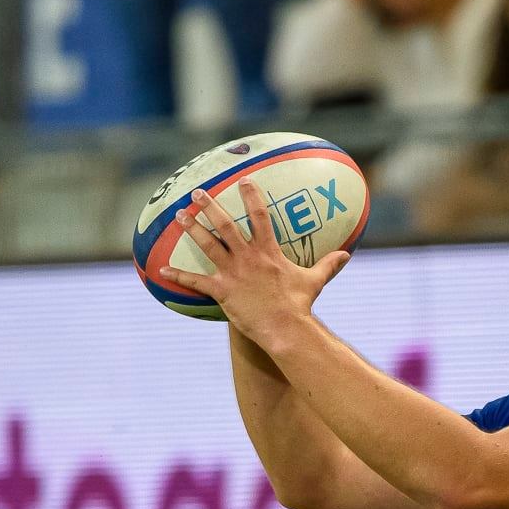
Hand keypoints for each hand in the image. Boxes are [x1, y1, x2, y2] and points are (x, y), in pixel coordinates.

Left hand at [161, 181, 350, 342]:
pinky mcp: (221, 291)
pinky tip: (161, 271)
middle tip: (197, 192)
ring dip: (192, 229)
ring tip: (179, 216)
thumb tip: (347, 254)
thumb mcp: (314, 282)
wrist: (284, 328)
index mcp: (268, 251)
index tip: (243, 179)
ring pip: (208, 246)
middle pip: (225, 225)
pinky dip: (178, 277)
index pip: (260, 215)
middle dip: (210, 206)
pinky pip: (196, 282)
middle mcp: (247, 257)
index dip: (251, 195)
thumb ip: (328, 265)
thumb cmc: (299, 305)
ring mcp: (232, 273)